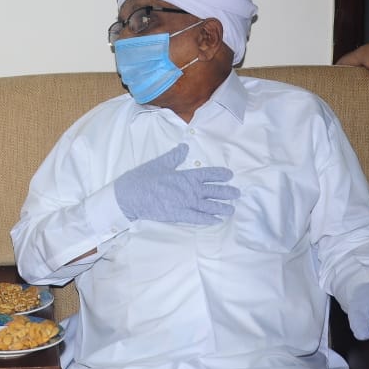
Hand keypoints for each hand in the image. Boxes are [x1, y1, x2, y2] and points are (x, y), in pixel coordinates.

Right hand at [113, 143, 239, 224]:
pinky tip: (216, 221)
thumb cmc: (143, 178)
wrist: (131, 196)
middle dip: (226, 192)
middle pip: (213, 191)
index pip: (208, 174)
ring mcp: (186, 203)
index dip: (220, 174)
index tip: (229, 175)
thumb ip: (175, 157)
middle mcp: (190, 189)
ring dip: (222, 207)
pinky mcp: (179, 215)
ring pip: (209, 206)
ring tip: (231, 209)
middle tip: (237, 194)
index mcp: (186, 175)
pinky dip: (208, 220)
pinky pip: (198, 218)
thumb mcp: (160, 163)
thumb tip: (185, 147)